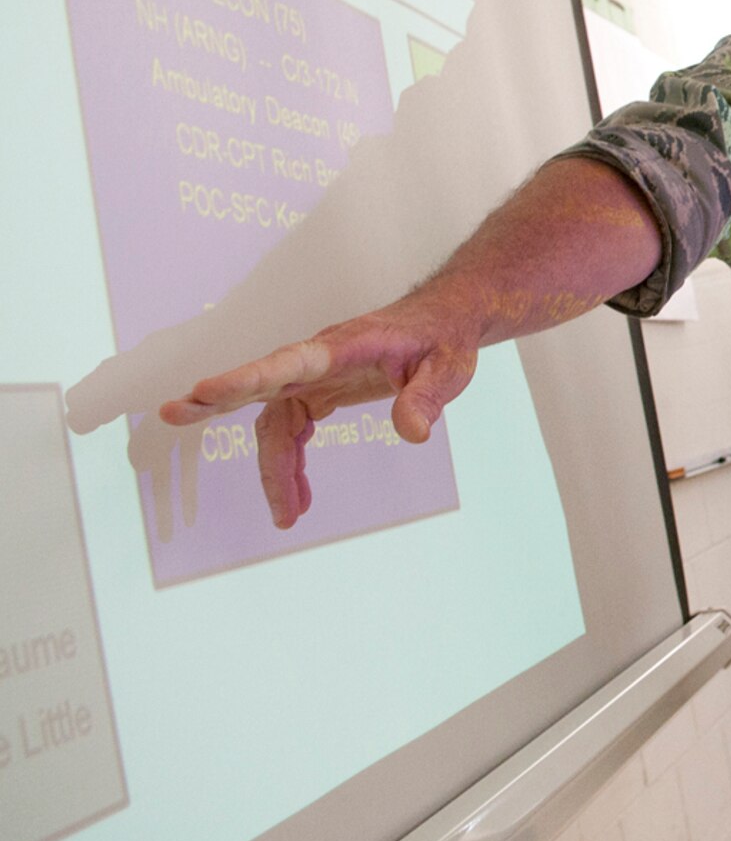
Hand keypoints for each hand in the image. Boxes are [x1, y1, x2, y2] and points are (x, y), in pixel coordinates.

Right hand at [159, 296, 480, 528]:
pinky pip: (290, 431)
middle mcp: (318, 358)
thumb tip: (413, 434)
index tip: (203, 388)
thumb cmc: (443, 340)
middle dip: (215, 399)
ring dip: (274, 471)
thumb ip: (427, 398)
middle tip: (170, 413)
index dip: (246, 376)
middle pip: (260, 383)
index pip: (289, 361)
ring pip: (274, 424)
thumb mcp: (449, 370)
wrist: (444, 322)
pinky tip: (296, 500)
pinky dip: (289, 466)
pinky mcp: (317, 391)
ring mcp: (313, 376)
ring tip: (288, 519)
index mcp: (344, 346)